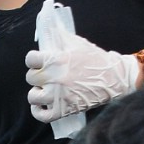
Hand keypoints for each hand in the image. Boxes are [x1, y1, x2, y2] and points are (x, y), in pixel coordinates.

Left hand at [24, 37, 139, 122]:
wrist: (113, 78)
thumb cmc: (96, 59)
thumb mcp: (77, 43)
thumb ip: (59, 37)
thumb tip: (47, 28)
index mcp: (56, 60)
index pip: (30, 59)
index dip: (34, 59)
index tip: (40, 61)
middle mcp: (54, 79)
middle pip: (30, 77)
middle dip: (37, 74)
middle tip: (47, 74)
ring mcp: (57, 97)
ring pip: (33, 97)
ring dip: (37, 92)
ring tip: (46, 89)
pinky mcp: (62, 111)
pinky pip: (41, 115)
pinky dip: (38, 110)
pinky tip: (43, 104)